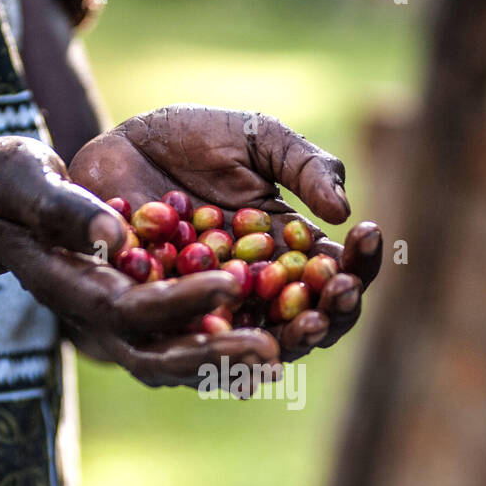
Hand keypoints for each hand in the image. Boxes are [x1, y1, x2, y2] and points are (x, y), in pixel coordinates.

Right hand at [0, 136, 272, 390]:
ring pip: (188, 360)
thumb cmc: (13, 186)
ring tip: (291, 344)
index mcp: (76, 294)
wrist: (11, 202)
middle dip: (218, 354)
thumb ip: (65, 209)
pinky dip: (239, 338)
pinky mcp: (153, 312)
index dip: (181, 301)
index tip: (230, 282)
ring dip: (237, 358)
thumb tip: (113, 239)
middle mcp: (108, 322)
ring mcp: (132, 324)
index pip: (132, 311)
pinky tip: (288, 329)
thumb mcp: (27, 183)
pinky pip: (199, 337)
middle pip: (166, 358)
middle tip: (271, 348)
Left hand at [69, 105, 382, 362]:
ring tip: (307, 321)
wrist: (118, 145)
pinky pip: (194, 345)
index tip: (367, 236)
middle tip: (342, 290)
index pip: (338, 275)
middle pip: (311, 324)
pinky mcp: (166, 320)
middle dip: (335, 311)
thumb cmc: (194, 140)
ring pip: (260, 346)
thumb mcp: (258, 139)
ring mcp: (214, 312)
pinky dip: (219, 344)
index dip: (359, 264)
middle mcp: (258, 293)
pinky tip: (236, 332)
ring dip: (289, 338)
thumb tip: (344, 211)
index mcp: (290, 253)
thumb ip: (305, 166)